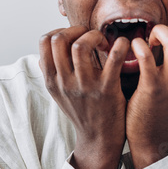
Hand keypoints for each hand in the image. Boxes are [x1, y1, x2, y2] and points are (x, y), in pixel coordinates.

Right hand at [39, 26, 129, 168]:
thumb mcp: (58, 93)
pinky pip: (113, 58)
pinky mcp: (107, 89)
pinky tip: (123, 45)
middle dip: (77, 29)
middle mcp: (65, 82)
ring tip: (104, 43)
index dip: (61, 30)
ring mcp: (85, 86)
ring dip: (95, 36)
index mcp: (52, 80)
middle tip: (91, 36)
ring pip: (81, 46)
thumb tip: (45, 50)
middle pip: (59, 39)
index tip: (75, 36)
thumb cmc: (82, 110)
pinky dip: (120, 45)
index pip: (44, 42)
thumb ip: (52, 71)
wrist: (99, 139)